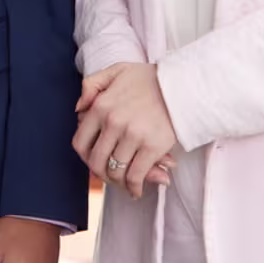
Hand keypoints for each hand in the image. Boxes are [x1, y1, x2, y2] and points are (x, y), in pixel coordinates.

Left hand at [74, 62, 178, 199]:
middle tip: (110, 176)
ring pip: (115, 172)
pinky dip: (134, 188)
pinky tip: (136, 191)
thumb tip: (78, 110)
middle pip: (96, 162)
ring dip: (118, 183)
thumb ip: (92, 85)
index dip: (86, 157)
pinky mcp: (152, 146)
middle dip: (102, 173)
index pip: (81, 143)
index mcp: (101, 106)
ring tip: (124, 182)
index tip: (95, 161)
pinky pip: (135, 176)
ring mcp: (132, 135)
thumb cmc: (150, 78)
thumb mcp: (117, 71)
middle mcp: (113, 122)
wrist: (185, 84)